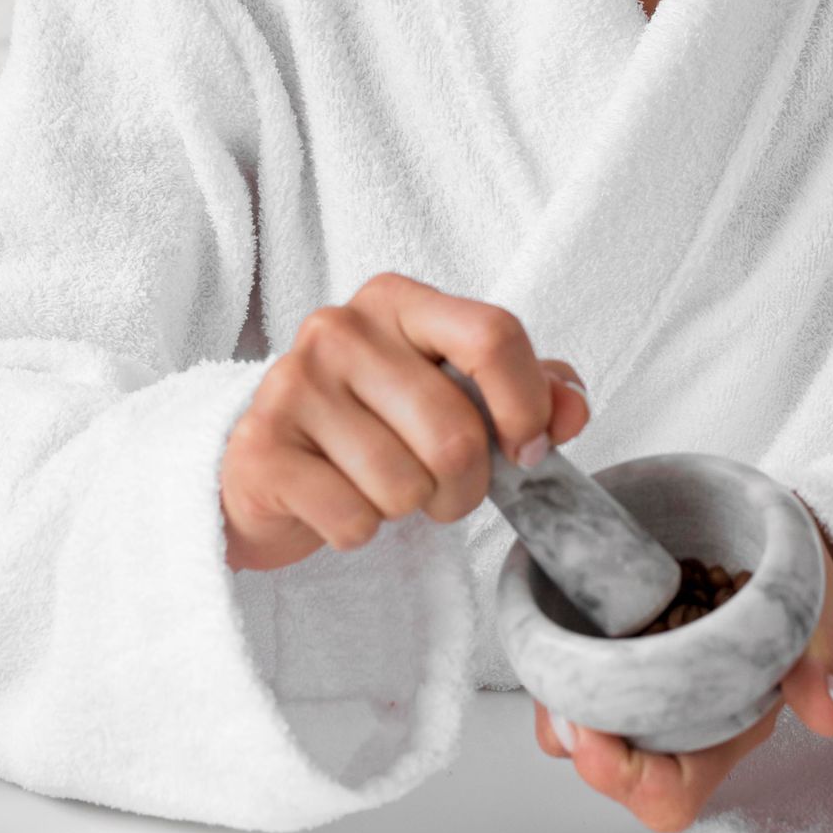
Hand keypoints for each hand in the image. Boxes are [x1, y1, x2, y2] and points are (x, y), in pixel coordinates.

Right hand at [221, 270, 589, 573]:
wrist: (272, 470)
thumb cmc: (376, 425)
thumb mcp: (456, 393)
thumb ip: (529, 391)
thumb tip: (572, 409)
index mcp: (398, 301)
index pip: (493, 335)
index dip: (526, 406)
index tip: (528, 450)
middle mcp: (340, 329)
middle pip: (456, 433)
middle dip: (466, 487)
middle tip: (443, 489)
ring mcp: (293, 384)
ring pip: (406, 485)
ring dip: (409, 509)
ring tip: (382, 489)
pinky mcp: (261, 449)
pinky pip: (354, 519)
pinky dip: (359, 531)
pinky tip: (338, 503)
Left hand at [532, 508, 832, 832]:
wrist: (775, 552)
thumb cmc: (796, 599)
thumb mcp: (814, 620)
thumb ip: (815, 666)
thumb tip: (829, 718)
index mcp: (718, 737)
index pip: (666, 796)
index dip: (624, 780)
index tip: (593, 734)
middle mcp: (669, 727)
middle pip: (605, 766)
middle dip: (572, 732)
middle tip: (558, 676)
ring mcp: (635, 693)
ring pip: (573, 723)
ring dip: (552, 692)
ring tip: (553, 644)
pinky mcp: (609, 652)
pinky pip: (564, 674)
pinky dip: (551, 654)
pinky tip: (553, 613)